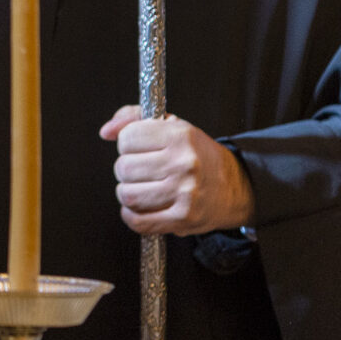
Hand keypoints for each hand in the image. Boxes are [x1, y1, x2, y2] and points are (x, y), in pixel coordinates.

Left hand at [100, 105, 254, 235]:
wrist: (234, 187)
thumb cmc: (197, 155)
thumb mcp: (172, 125)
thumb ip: (134, 119)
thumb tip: (106, 131)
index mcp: (180, 136)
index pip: (127, 138)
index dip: (126, 143)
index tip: (137, 148)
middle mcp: (183, 164)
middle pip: (124, 168)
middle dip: (125, 169)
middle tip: (140, 170)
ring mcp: (184, 193)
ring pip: (127, 195)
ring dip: (128, 192)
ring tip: (141, 187)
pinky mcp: (183, 219)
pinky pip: (138, 221)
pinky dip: (131, 215)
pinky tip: (140, 207)